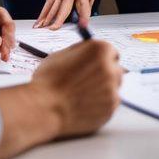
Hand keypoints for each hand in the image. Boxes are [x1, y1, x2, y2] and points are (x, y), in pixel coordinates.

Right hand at [0, 39, 122, 158]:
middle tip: (90, 84)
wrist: (43, 108)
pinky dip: (101, 106)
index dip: (102, 60)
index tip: (97, 66)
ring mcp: (112, 89)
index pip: (111, 52)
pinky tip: (85, 107)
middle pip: (116, 70)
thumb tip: (87, 52)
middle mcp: (110, 67)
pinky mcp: (110, 108)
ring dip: (104, 91)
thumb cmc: (48, 82)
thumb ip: (80, 52)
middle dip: (105, 75)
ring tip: (83, 97)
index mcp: (100, 50)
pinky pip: (110, 104)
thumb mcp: (62, 55)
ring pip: (113, 88)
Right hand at [37, 0, 95, 28]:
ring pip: (52, 8)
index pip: (84, 4)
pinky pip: (46, 6)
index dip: (84, 15)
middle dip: (59, 19)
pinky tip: (38, 23)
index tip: (84, 25)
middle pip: (64, 7)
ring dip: (47, 19)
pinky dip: (42, 15)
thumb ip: (85, 4)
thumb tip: (82, 19)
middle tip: (55, 28)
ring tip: (44, 28)